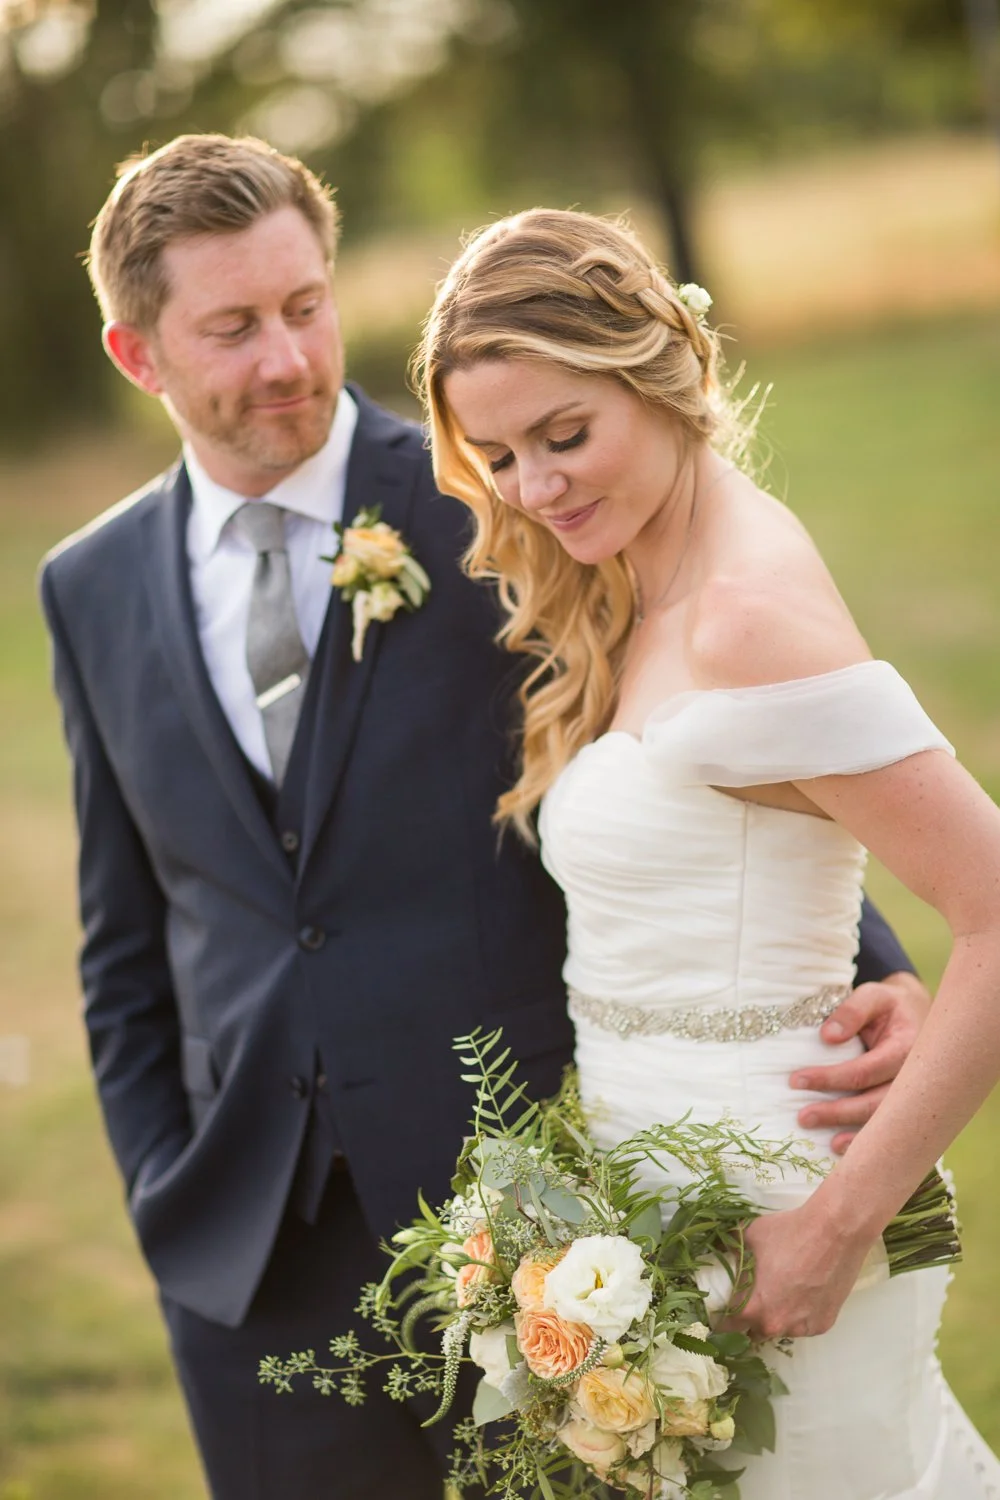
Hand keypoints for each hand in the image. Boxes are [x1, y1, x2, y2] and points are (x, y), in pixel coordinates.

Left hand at [720, 1207, 872, 1341]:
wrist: (834, 1231)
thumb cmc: (788, 1231)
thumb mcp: (748, 1235)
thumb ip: (730, 1251)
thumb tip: (719, 1255)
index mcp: (752, 1307)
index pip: (726, 1327)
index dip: (722, 1318)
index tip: (724, 1309)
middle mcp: (775, 1325)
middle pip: (753, 1331)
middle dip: (751, 1318)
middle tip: (756, 1295)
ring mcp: (800, 1328)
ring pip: (780, 1329)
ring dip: (778, 1316)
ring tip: (786, 1289)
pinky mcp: (822, 1326)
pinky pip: (803, 1325)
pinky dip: (801, 1313)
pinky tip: (806, 1291)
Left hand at [790, 970, 931, 1154]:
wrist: (916, 1016)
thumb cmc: (889, 1006)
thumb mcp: (873, 995)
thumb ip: (852, 1010)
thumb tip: (828, 1036)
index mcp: (906, 1048)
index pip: (865, 1070)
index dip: (831, 1078)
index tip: (797, 1080)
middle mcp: (914, 1078)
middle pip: (875, 1103)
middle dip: (837, 1112)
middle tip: (803, 1117)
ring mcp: (914, 1096)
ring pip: (885, 1121)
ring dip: (853, 1134)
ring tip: (824, 1141)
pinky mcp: (907, 1106)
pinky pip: (890, 1127)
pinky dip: (868, 1140)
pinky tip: (844, 1148)